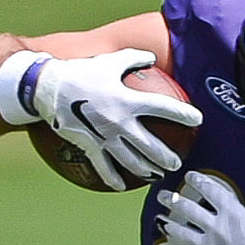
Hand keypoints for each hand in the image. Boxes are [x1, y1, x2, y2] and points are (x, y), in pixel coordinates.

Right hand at [30, 49, 200, 185]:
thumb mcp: (109, 61)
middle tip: (177, 164)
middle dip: (166, 157)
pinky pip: (103, 166)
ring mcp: (104, 136)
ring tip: (157, 176)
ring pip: (131, 160)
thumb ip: (133, 58)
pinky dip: (112, 178)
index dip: (183, 114)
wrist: (46, 88)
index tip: (197, 120)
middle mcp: (119, 121)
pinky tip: (120, 187)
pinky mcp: (89, 145)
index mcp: (127, 100)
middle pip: (150, 145)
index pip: (163, 108)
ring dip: (146, 170)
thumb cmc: (80, 71)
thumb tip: (152, 57)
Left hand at [159, 165, 244, 244]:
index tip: (190, 176)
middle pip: (191, 210)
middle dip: (175, 201)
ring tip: (165, 222)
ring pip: (186, 234)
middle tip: (164, 195)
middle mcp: (217, 228)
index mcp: (233, 214)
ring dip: (174, 227)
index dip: (200, 181)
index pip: (212, 192)